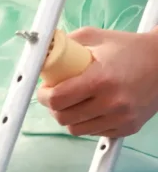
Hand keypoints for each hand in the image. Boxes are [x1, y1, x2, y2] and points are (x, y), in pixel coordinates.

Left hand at [37, 27, 157, 137]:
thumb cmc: (130, 49)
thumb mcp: (96, 38)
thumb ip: (66, 44)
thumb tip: (41, 53)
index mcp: (101, 79)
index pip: (57, 99)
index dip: (44, 95)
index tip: (45, 90)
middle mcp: (112, 102)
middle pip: (63, 118)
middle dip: (53, 108)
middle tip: (56, 97)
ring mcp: (121, 118)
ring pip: (76, 130)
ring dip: (69, 118)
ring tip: (74, 103)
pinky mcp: (129, 128)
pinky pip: (95, 133)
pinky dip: (88, 123)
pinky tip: (93, 109)